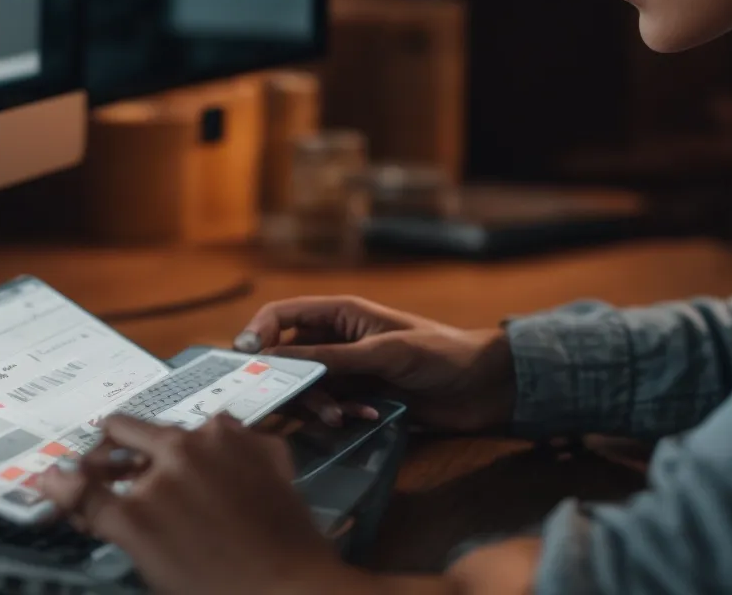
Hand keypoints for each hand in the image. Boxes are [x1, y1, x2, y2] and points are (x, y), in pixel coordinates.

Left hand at [40, 414, 366, 594]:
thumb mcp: (277, 473)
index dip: (146, 443)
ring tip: (74, 485)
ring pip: (105, 469)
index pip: (168, 429)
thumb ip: (246, 446)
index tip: (135, 454)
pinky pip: (87, 499)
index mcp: (222, 434)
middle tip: (102, 465)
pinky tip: (49, 485)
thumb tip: (220, 431)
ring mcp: (158, 482)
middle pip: (131, 434)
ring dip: (91, 475)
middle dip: (113, 449)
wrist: (289, 589)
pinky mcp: (135, 520)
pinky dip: (63, 491)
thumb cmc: (291, 541)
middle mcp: (187, 447)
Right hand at [235, 296, 515, 432]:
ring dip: (320, 405)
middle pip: (288, 358)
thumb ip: (331, 358)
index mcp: (341, 314)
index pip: (282, 314)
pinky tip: (366, 418)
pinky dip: (343, 415)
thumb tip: (276, 358)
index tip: (245, 361)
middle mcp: (337, 340)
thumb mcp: (384, 352)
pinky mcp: (361, 398)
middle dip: (292, 382)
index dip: (257, 333)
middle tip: (305, 404)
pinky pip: (332, 408)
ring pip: (308, 389)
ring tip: (343, 418)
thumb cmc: (440, 355)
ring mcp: (348, 371)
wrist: (485, 388)